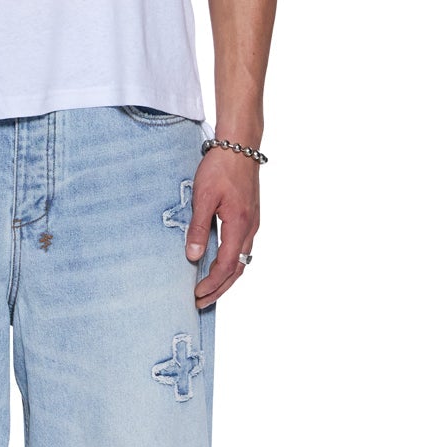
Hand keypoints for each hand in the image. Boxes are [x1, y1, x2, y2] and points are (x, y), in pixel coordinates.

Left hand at [186, 147, 257, 307]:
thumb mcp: (203, 197)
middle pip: (238, 270)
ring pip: (242, 261)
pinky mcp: (250, 217)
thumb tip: (194, 256)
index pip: (227, 266)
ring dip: (226, 278)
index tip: (197, 294)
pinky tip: (219, 264)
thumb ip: (198, 228)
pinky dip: (231, 263)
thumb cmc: (221, 167)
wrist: (240, 145)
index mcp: (240, 225)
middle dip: (219, 288)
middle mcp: (250, 228)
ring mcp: (252, 223)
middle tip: (201, 302)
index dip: (212, 284)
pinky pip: (242, 248)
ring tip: (209, 289)